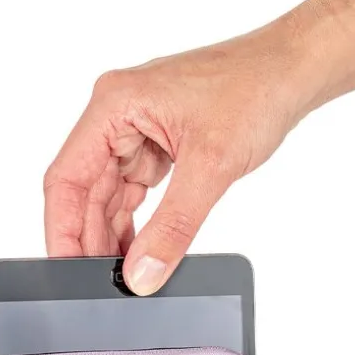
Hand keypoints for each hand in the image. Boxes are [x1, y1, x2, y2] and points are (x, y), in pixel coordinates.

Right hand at [43, 25, 308, 294]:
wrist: (293, 69)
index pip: (67, 178)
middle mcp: (117, 113)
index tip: (64, 270)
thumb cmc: (256, 89)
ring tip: (121, 275)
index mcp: (115, 104)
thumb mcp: (212, 167)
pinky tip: (140, 252)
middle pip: (84, 189)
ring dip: (112, 234)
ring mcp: (136, 128)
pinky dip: (135, 222)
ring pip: (107, 194)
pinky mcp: (157, 142)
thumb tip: (143, 274)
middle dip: (90, 238)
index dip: (61, 229)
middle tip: (101, 284)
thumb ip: (173, 227)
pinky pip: (132, 190)